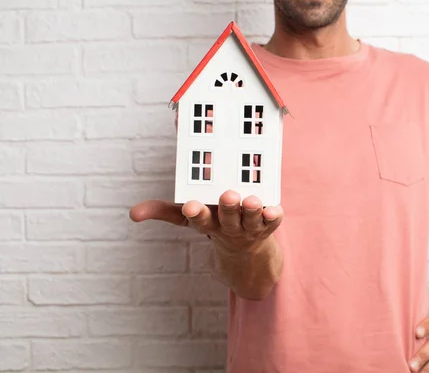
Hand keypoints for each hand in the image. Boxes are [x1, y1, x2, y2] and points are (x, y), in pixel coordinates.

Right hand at [129, 190, 283, 252]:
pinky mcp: (267, 227)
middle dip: (227, 208)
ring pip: (251, 219)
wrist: (244, 254)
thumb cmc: (213, 224)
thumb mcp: (187, 219)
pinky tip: (275, 208)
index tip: (191, 205)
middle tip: (228, 195)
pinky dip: (274, 217)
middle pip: (227, 218)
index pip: (199, 219)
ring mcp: (249, 228)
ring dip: (252, 211)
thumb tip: (133, 213)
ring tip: (252, 201)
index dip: (196, 213)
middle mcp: (228, 227)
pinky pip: (272, 223)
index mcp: (207, 223)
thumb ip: (163, 211)